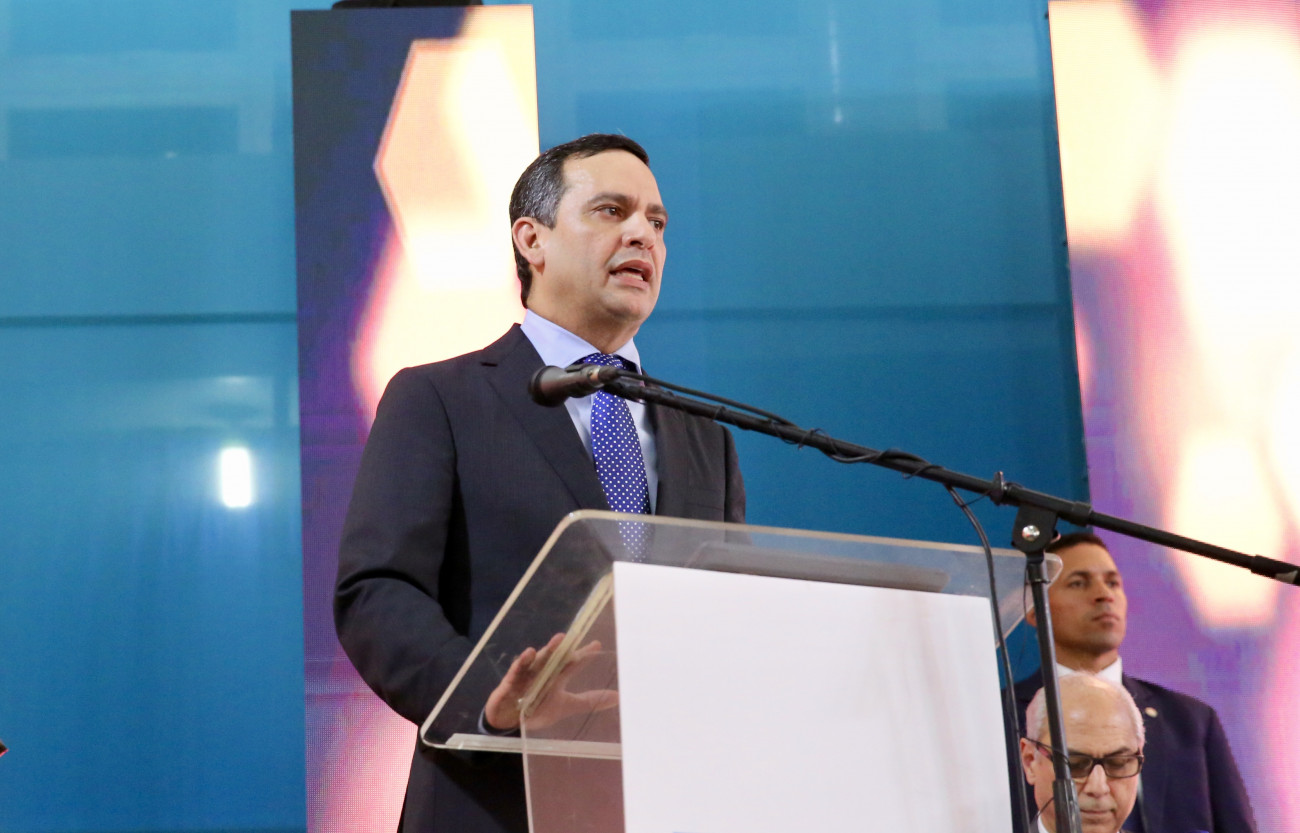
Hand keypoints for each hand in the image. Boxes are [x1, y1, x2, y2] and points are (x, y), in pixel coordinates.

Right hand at [483, 632, 617, 731]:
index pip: (572, 663)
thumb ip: (589, 701)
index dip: (583, 654)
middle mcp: (544, 672)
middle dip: (564, 648)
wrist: (509, 720)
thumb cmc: (537, 709)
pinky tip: (529, 653)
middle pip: (555, 658)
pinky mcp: (511, 681)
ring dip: (548, 650)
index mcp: (557, 677)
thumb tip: (617, 698)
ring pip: (539, 660)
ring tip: (558, 640)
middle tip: (573, 636)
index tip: (596, 644)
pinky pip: (518, 670)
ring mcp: (527, 675)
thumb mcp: (565, 706)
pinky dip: (523, 662)